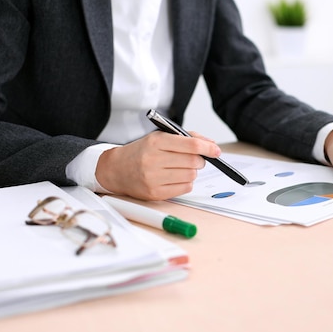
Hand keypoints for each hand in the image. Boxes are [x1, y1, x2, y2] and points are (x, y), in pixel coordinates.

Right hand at [95, 131, 220, 200]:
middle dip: (200, 160)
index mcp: (156, 142)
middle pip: (193, 162)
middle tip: (195, 159)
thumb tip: (211, 145)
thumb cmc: (142, 152)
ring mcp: (153, 178)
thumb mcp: (160, 137)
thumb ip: (186, 138)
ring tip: (180, 169)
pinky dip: (186, 183)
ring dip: (191, 172)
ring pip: (191, 176)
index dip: (208, 147)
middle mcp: (153, 160)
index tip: (216, 150)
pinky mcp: (155, 193)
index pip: (190, 145)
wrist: (116, 169)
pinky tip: (175, 178)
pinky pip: (184, 189)